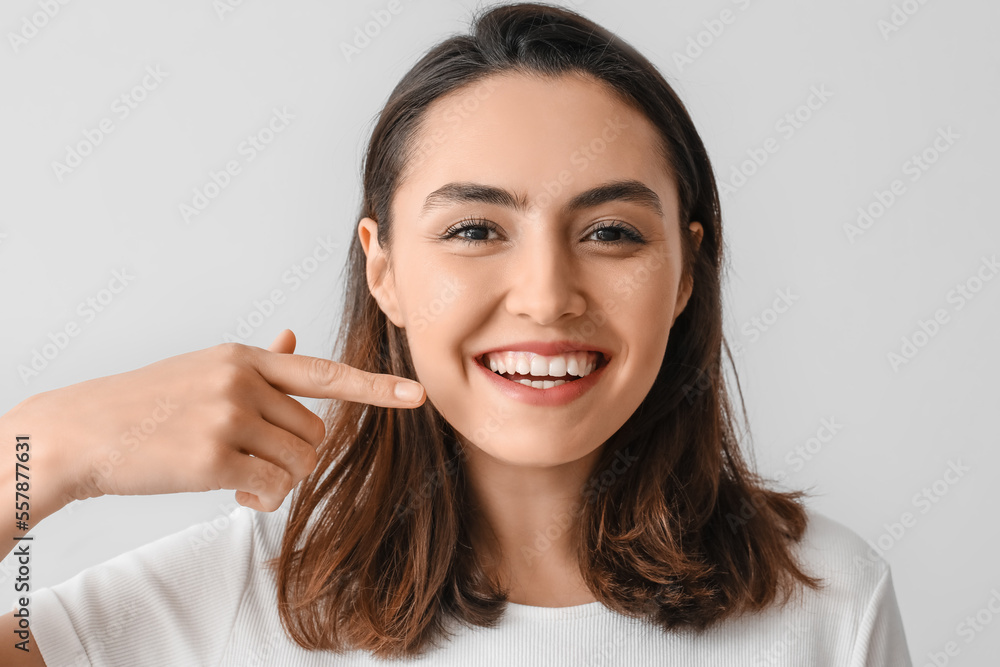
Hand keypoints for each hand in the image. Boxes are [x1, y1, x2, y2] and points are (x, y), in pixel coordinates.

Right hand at [19, 329, 424, 511]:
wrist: (83, 430)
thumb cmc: (149, 402)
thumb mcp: (206, 368)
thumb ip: (259, 362)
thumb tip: (294, 335)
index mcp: (246, 358)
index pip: (326, 371)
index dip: (376, 386)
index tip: (417, 394)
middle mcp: (243, 381)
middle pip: (316, 434)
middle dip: (297, 457)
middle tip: (257, 463)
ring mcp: (228, 417)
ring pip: (298, 464)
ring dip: (278, 481)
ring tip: (240, 477)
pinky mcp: (213, 457)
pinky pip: (271, 488)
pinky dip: (260, 499)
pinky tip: (233, 492)